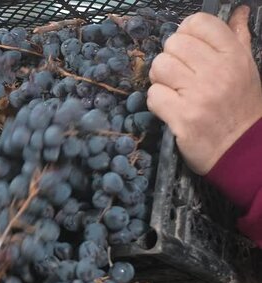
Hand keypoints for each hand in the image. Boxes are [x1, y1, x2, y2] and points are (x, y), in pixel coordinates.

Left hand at [147, 6, 261, 174]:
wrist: (241, 151)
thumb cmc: (241, 107)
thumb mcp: (247, 69)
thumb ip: (238, 38)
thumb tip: (238, 10)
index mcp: (234, 56)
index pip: (197, 22)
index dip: (186, 34)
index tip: (189, 50)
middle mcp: (218, 71)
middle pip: (173, 43)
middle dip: (171, 59)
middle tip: (181, 76)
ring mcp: (199, 94)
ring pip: (159, 67)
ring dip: (161, 80)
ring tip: (175, 91)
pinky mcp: (182, 116)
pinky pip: (153, 95)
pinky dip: (157, 102)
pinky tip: (172, 109)